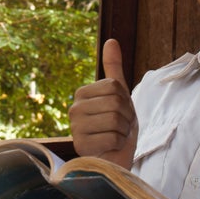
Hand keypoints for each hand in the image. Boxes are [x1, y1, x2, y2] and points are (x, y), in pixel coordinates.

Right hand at [68, 39, 137, 169]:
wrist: (116, 158)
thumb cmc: (117, 127)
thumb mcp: (119, 95)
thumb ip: (113, 68)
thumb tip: (111, 40)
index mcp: (82, 94)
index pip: (115, 86)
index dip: (126, 101)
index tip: (120, 113)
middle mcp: (73, 109)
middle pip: (116, 102)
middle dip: (126, 118)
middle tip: (119, 128)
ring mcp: (75, 128)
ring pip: (115, 119)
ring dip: (123, 132)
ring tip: (114, 137)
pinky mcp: (80, 147)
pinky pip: (112, 138)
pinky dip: (117, 145)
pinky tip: (109, 149)